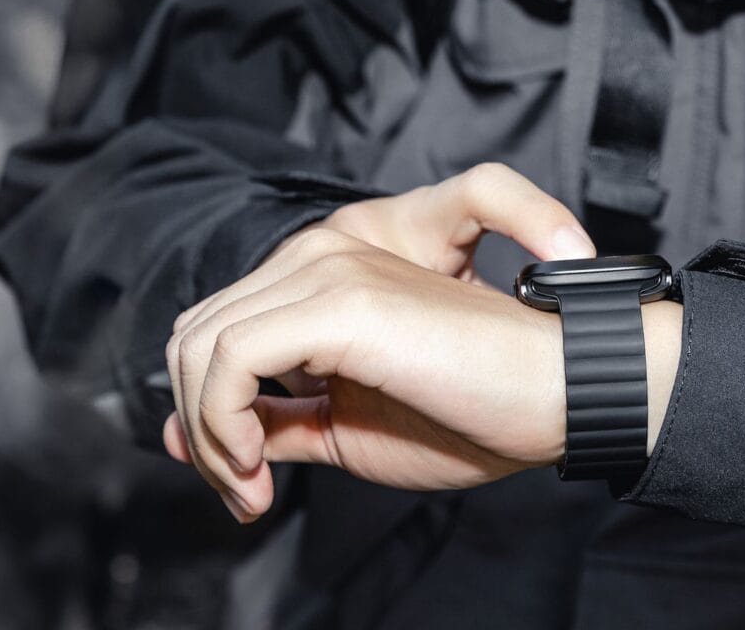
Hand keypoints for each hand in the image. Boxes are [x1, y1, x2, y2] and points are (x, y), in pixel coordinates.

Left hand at [164, 163, 597, 517]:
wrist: (562, 392)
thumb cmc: (480, 408)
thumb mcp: (351, 426)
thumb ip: (272, 419)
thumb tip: (183, 435)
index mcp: (326, 272)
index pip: (217, 325)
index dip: (207, 408)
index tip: (244, 477)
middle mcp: (321, 253)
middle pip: (194, 333)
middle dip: (200, 426)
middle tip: (246, 491)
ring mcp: (330, 269)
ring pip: (199, 345)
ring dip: (208, 434)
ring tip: (254, 488)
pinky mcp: (343, 300)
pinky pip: (230, 360)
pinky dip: (222, 425)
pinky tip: (262, 469)